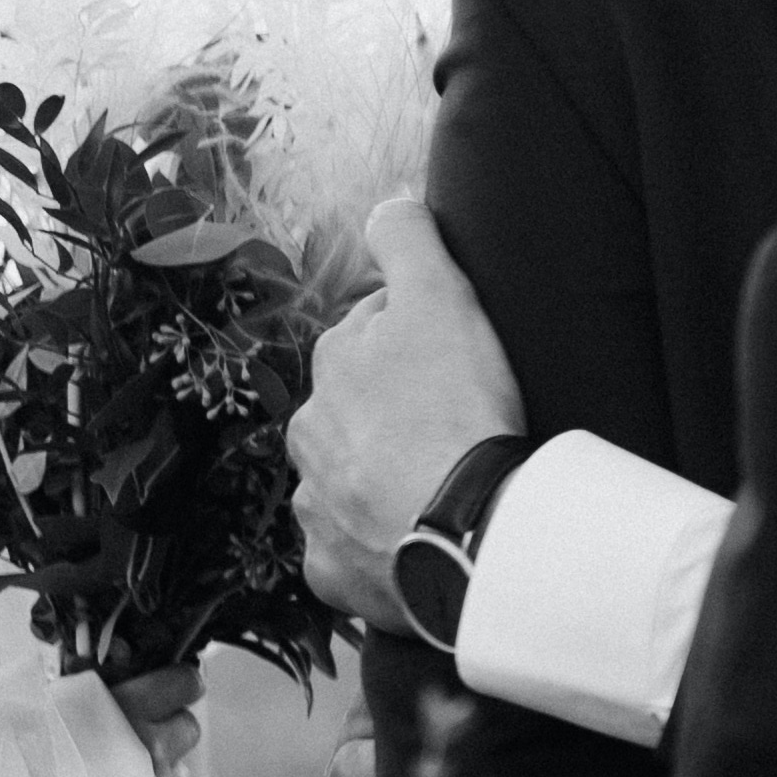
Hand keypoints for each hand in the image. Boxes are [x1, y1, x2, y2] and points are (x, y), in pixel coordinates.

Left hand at [292, 199, 524, 633]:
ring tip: (443, 492)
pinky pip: (353, 553)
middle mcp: (308, 436)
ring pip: (348, 484)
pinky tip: (421, 541)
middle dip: (394, 419)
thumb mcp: (441, 297)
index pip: (373, 339)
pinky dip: (380, 547)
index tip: (461, 366)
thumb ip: (407, 239)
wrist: (467, 529)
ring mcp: (315, 509)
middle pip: (356, 415)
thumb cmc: (457, 411)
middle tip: (457, 431)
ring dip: (383, 484)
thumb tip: (387, 204)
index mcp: (331, 367)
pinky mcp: (333, 572)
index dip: (422, 346)